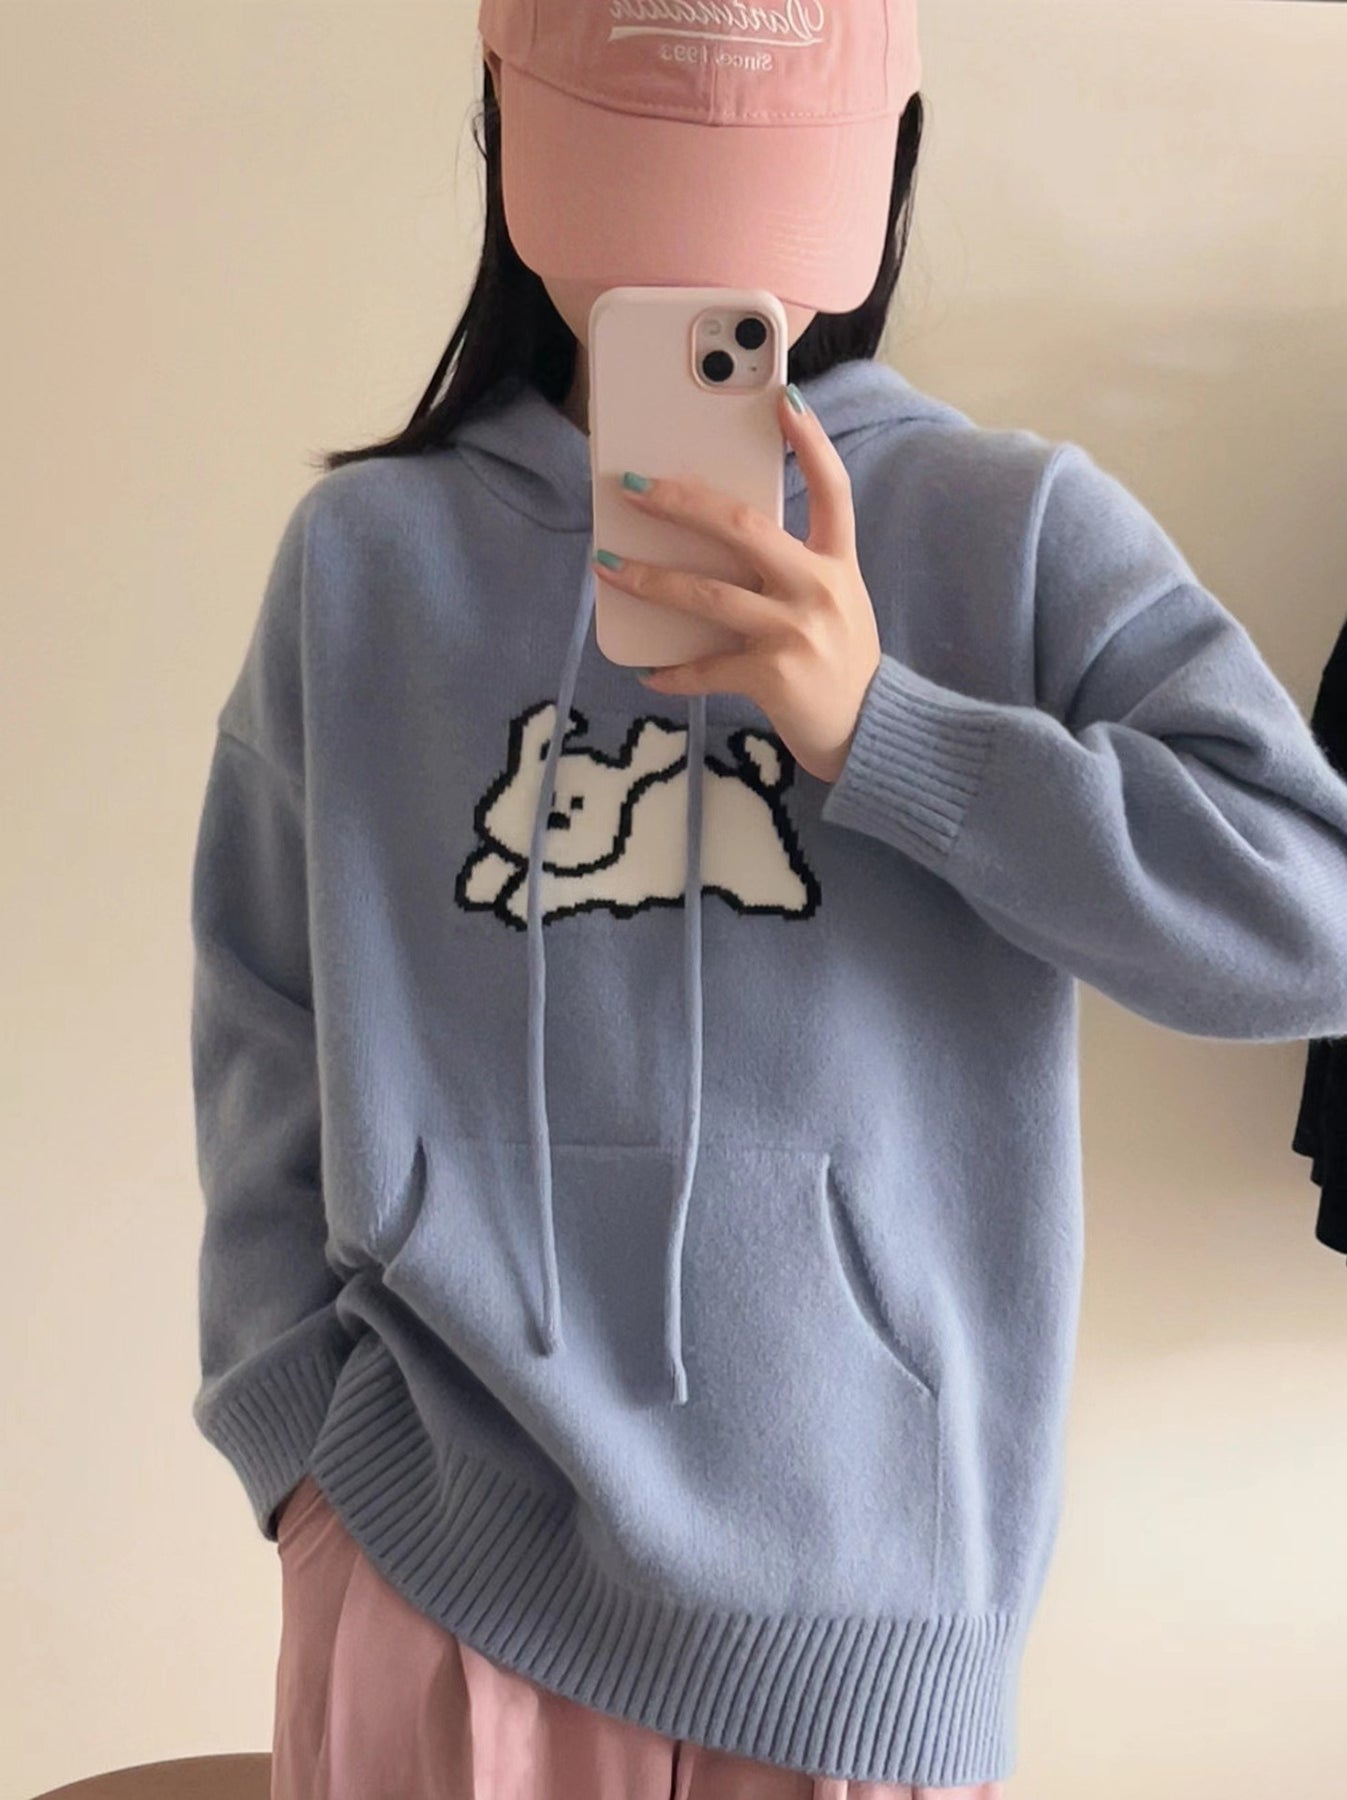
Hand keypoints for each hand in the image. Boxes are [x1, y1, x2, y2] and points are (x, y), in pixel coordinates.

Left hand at [590, 383, 881, 785]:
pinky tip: (646, 673)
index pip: (832, 488)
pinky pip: (707, 668)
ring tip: (606, 565)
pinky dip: (672, 673)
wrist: (870, 735)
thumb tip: (718, 541)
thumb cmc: (843, 665)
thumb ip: (794, 571)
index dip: (810, 440)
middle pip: (742, 528)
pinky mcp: (774, 676)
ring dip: (649, 580)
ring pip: (707, 594)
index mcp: (837, 564)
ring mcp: (796, 632)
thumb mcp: (836, 605)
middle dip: (681, 502)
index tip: (783, 396)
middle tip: (634, 486)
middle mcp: (819, 589)